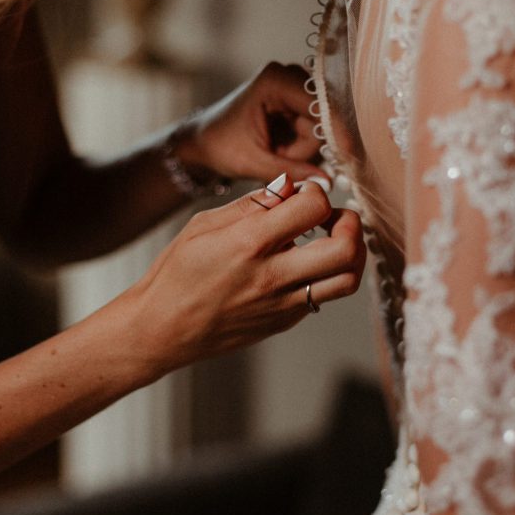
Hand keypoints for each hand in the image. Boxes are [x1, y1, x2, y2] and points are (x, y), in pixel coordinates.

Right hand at [126, 175, 365, 375]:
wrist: (163, 328)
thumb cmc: (178, 273)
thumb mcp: (205, 224)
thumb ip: (253, 203)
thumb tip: (291, 185)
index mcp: (249, 242)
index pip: (314, 206)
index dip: (316, 192)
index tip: (303, 195)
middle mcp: (272, 275)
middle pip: (346, 248)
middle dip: (350, 223)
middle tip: (333, 217)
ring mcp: (283, 303)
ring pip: (348, 279)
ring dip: (351, 253)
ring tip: (333, 240)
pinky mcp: (286, 321)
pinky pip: (324, 295)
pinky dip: (326, 274)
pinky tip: (305, 264)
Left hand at [175, 62, 325, 184]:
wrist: (203, 141)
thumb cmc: (220, 147)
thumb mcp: (254, 162)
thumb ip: (291, 172)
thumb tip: (327, 183)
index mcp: (275, 81)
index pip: (320, 104)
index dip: (335, 132)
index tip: (349, 158)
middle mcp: (289, 76)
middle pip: (323, 117)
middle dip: (307, 147)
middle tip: (279, 158)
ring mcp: (295, 86)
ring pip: (321, 128)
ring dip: (303, 150)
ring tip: (275, 154)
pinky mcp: (298, 100)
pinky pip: (316, 130)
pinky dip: (302, 147)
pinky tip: (281, 149)